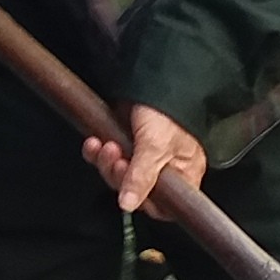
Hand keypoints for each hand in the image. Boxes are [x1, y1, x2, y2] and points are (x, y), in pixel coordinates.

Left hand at [82, 104, 206, 214]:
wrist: (154, 74)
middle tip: (117, 159)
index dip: (144, 203)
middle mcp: (165, 167)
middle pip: (135, 191)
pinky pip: (107, 157)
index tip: (130, 193)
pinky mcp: (126, 141)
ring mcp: (143, 154)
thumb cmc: (168, 108)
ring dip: (106, 163)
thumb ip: (141, 177)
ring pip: (118, 174)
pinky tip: (95, 142)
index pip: (164, 206)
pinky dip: (97, 152)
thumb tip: (129, 204)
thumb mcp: (156, 145)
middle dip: (119, 176)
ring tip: (107, 145)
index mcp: (184, 172)